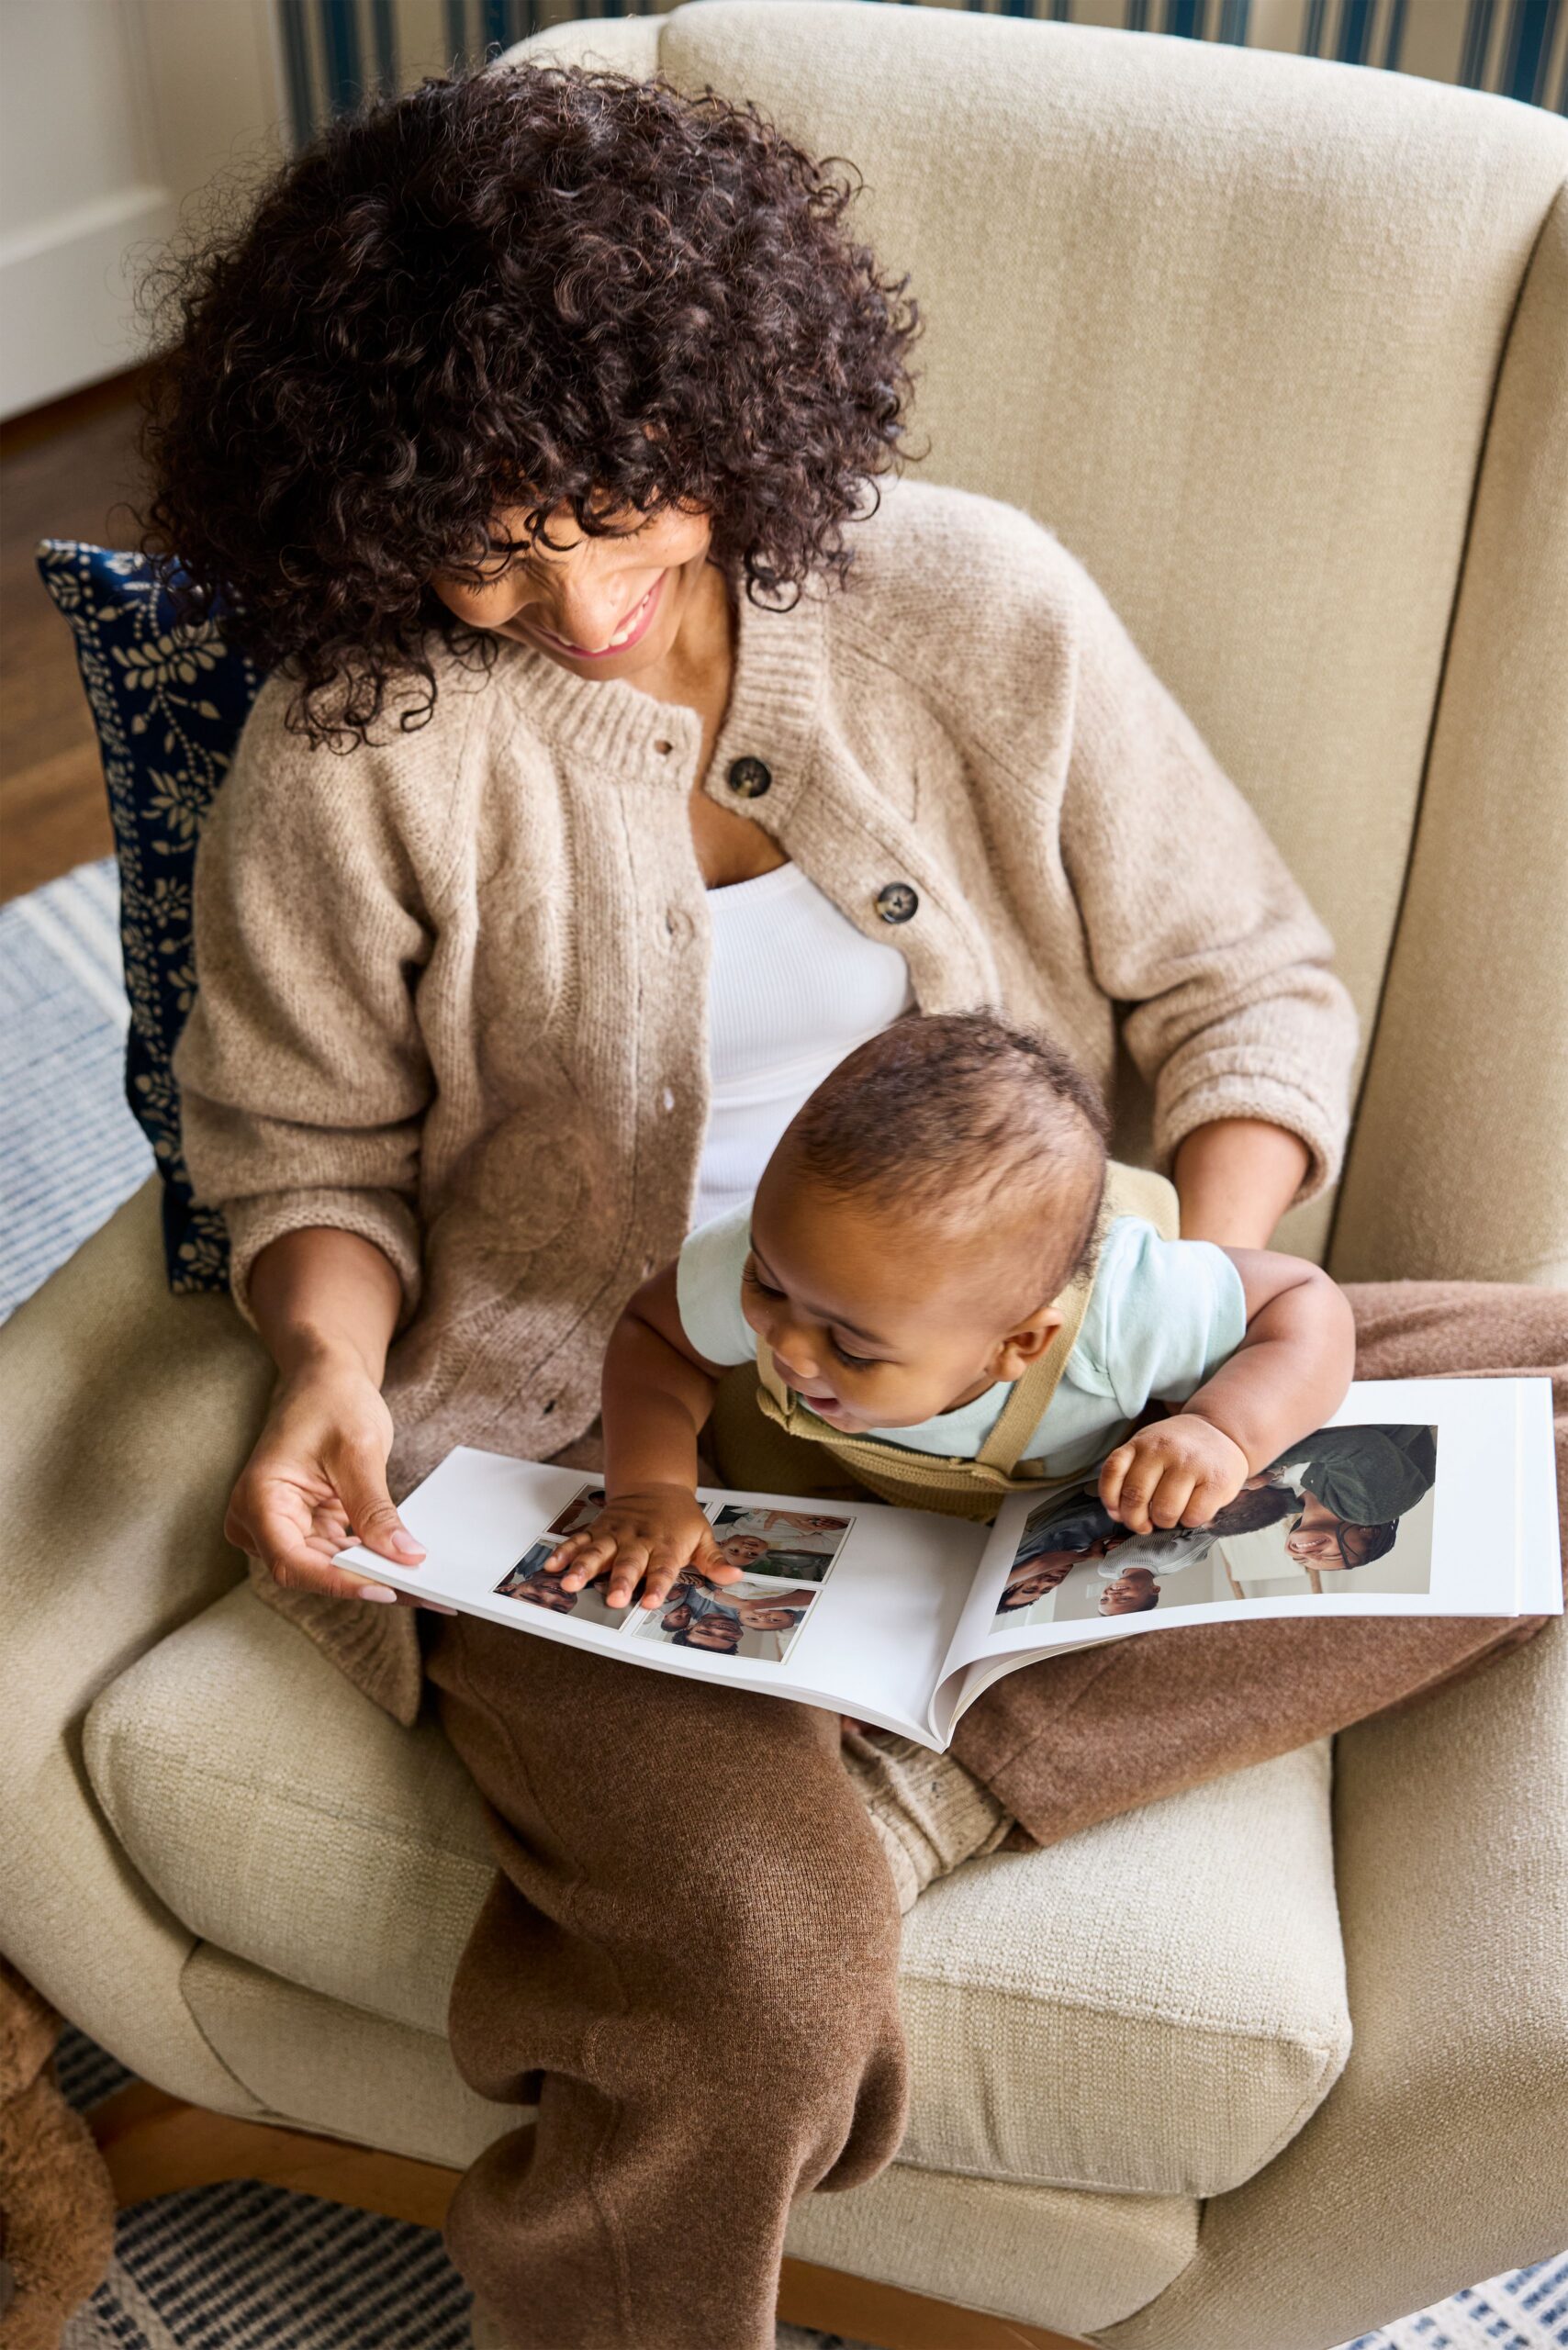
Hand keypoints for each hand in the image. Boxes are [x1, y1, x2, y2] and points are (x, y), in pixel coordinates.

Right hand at [224, 1352, 448, 1610]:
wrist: (327, 1379)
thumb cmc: (332, 1400)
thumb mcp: (359, 1452)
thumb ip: (376, 1509)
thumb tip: (404, 1556)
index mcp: (258, 1498)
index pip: (293, 1561)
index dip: (338, 1582)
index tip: (384, 1588)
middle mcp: (259, 1520)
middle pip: (311, 1571)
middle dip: (365, 1580)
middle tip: (422, 1591)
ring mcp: (280, 1526)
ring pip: (327, 1568)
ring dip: (373, 1574)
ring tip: (423, 1582)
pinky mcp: (304, 1527)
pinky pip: (337, 1554)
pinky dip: (370, 1559)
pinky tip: (405, 1565)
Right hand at [548, 1486, 739, 1609]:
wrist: (655, 1483)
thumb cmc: (680, 1518)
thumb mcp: (703, 1536)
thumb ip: (715, 1560)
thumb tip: (736, 1576)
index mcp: (666, 1544)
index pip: (663, 1568)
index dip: (657, 1585)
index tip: (651, 1602)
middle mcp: (639, 1540)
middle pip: (629, 1563)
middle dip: (621, 1581)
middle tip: (613, 1600)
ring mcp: (616, 1533)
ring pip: (598, 1551)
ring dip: (583, 1567)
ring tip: (569, 1583)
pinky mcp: (599, 1529)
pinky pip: (579, 1541)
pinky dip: (564, 1552)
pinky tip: (552, 1566)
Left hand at [1098, 1414, 1249, 1534]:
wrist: (1223, 1431)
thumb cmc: (1181, 1448)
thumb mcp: (1149, 1447)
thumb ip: (1129, 1473)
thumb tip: (1118, 1513)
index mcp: (1142, 1442)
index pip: (1113, 1472)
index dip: (1111, 1500)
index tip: (1119, 1512)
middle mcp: (1164, 1449)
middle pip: (1136, 1496)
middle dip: (1136, 1521)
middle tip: (1145, 1523)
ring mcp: (1191, 1464)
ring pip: (1164, 1511)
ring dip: (1164, 1522)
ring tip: (1170, 1515)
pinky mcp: (1216, 1481)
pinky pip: (1193, 1516)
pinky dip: (1189, 1522)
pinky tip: (1191, 1510)